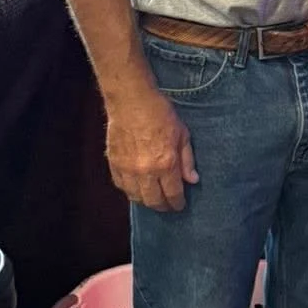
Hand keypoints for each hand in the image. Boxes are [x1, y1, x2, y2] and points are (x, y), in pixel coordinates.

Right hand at [105, 88, 197, 210]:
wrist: (132, 101)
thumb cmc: (161, 114)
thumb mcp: (183, 134)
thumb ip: (187, 160)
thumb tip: (193, 180)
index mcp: (166, 164)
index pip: (173, 194)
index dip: (177, 203)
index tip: (179, 206)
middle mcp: (146, 171)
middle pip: (153, 201)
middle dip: (162, 207)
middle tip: (167, 206)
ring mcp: (127, 169)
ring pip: (135, 197)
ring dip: (145, 201)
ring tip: (152, 199)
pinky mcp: (114, 163)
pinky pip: (121, 186)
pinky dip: (129, 190)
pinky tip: (136, 188)